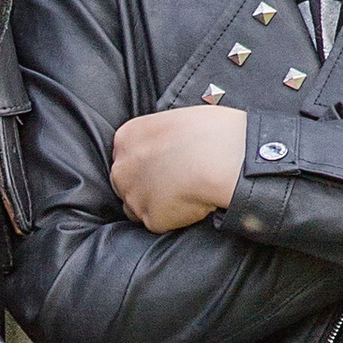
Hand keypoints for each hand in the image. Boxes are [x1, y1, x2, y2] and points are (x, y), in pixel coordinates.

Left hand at [112, 103, 247, 231]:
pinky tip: (190, 206)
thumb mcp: (176, 119)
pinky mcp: (150, 218)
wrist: (220, 159)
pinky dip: (173, 218)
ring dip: (155, 205)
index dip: (145, 164)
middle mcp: (122, 168)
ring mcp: (133, 195)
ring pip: (137, 208)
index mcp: (126, 138)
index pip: (125, 157)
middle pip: (125, 184)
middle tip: (173, 184)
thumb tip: (172, 146)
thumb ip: (162, 136)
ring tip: (183, 196)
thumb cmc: (209, 132)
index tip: (163, 166)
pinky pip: (158, 223)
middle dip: (145, 186)